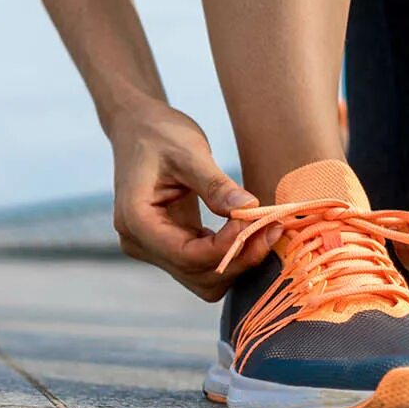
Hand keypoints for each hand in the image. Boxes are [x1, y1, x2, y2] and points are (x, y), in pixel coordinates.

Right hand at [105, 100, 271, 300]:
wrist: (138, 128)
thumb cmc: (160, 133)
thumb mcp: (189, 152)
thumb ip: (215, 184)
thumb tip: (250, 207)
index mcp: (136, 220)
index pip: (186, 256)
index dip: (226, 247)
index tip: (256, 220)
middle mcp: (139, 242)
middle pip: (197, 275)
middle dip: (238, 258)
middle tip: (272, 227)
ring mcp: (152, 248)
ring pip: (203, 279)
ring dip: (237, 261)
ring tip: (265, 230)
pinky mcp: (169, 246)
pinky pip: (203, 265)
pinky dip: (229, 254)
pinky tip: (250, 230)